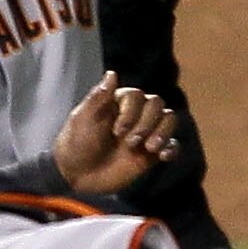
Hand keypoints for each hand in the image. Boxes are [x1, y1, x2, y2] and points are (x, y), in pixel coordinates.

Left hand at [52, 73, 181, 196]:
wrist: (76, 175)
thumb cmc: (75, 144)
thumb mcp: (82, 119)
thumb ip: (97, 97)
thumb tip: (112, 73)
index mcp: (119, 102)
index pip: (138, 96)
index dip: (132, 112)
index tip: (117, 131)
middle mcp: (136, 114)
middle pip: (157, 105)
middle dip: (147, 122)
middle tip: (130, 142)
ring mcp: (145, 132)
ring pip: (169, 120)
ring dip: (163, 132)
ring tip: (150, 148)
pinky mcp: (151, 153)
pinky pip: (172, 145)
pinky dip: (172, 148)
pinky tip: (164, 156)